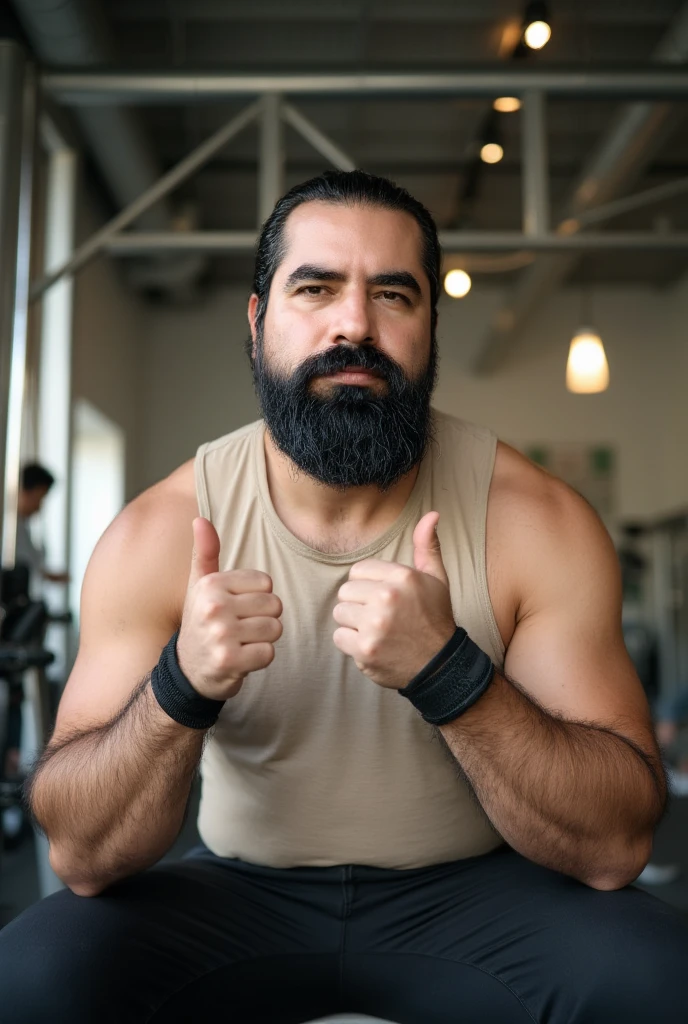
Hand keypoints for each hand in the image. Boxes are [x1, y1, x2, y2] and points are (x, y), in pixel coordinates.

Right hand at [176, 517, 282, 700]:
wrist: (188, 671)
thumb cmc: (201, 623)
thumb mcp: (200, 586)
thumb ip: (205, 553)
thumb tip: (200, 519)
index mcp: (211, 584)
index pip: (266, 583)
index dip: (258, 598)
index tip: (237, 609)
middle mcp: (214, 607)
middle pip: (274, 605)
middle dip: (264, 619)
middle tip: (241, 629)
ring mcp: (220, 635)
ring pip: (275, 629)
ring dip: (263, 640)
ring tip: (241, 643)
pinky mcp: (229, 661)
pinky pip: (269, 653)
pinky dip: (260, 659)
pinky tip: (241, 659)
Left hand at [332, 511, 455, 688]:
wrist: (440, 665)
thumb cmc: (435, 618)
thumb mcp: (436, 578)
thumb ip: (427, 545)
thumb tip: (432, 514)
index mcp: (402, 576)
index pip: (358, 571)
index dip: (369, 585)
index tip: (384, 598)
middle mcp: (387, 598)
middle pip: (346, 592)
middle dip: (359, 604)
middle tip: (381, 616)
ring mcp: (374, 625)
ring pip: (340, 614)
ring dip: (354, 624)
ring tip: (376, 630)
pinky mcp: (365, 650)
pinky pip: (339, 637)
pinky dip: (352, 644)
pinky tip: (372, 645)